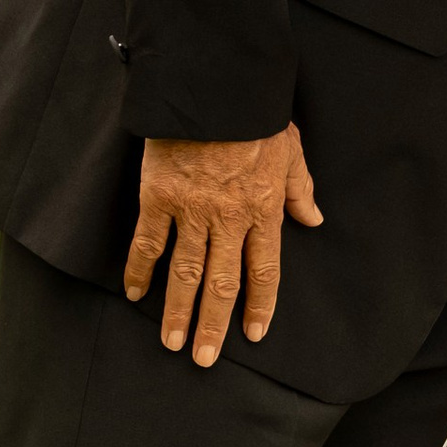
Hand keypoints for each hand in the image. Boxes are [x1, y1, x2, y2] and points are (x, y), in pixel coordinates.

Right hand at [124, 125, 322, 367]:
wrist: (214, 87)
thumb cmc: (255, 114)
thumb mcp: (291, 149)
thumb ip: (300, 188)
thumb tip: (313, 218)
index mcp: (263, 209)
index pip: (264, 271)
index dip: (259, 306)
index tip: (254, 334)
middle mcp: (228, 218)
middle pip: (222, 284)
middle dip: (214, 326)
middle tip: (204, 359)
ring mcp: (191, 210)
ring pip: (184, 273)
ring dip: (177, 311)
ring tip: (172, 342)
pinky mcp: (158, 197)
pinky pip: (147, 242)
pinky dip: (139, 269)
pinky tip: (134, 292)